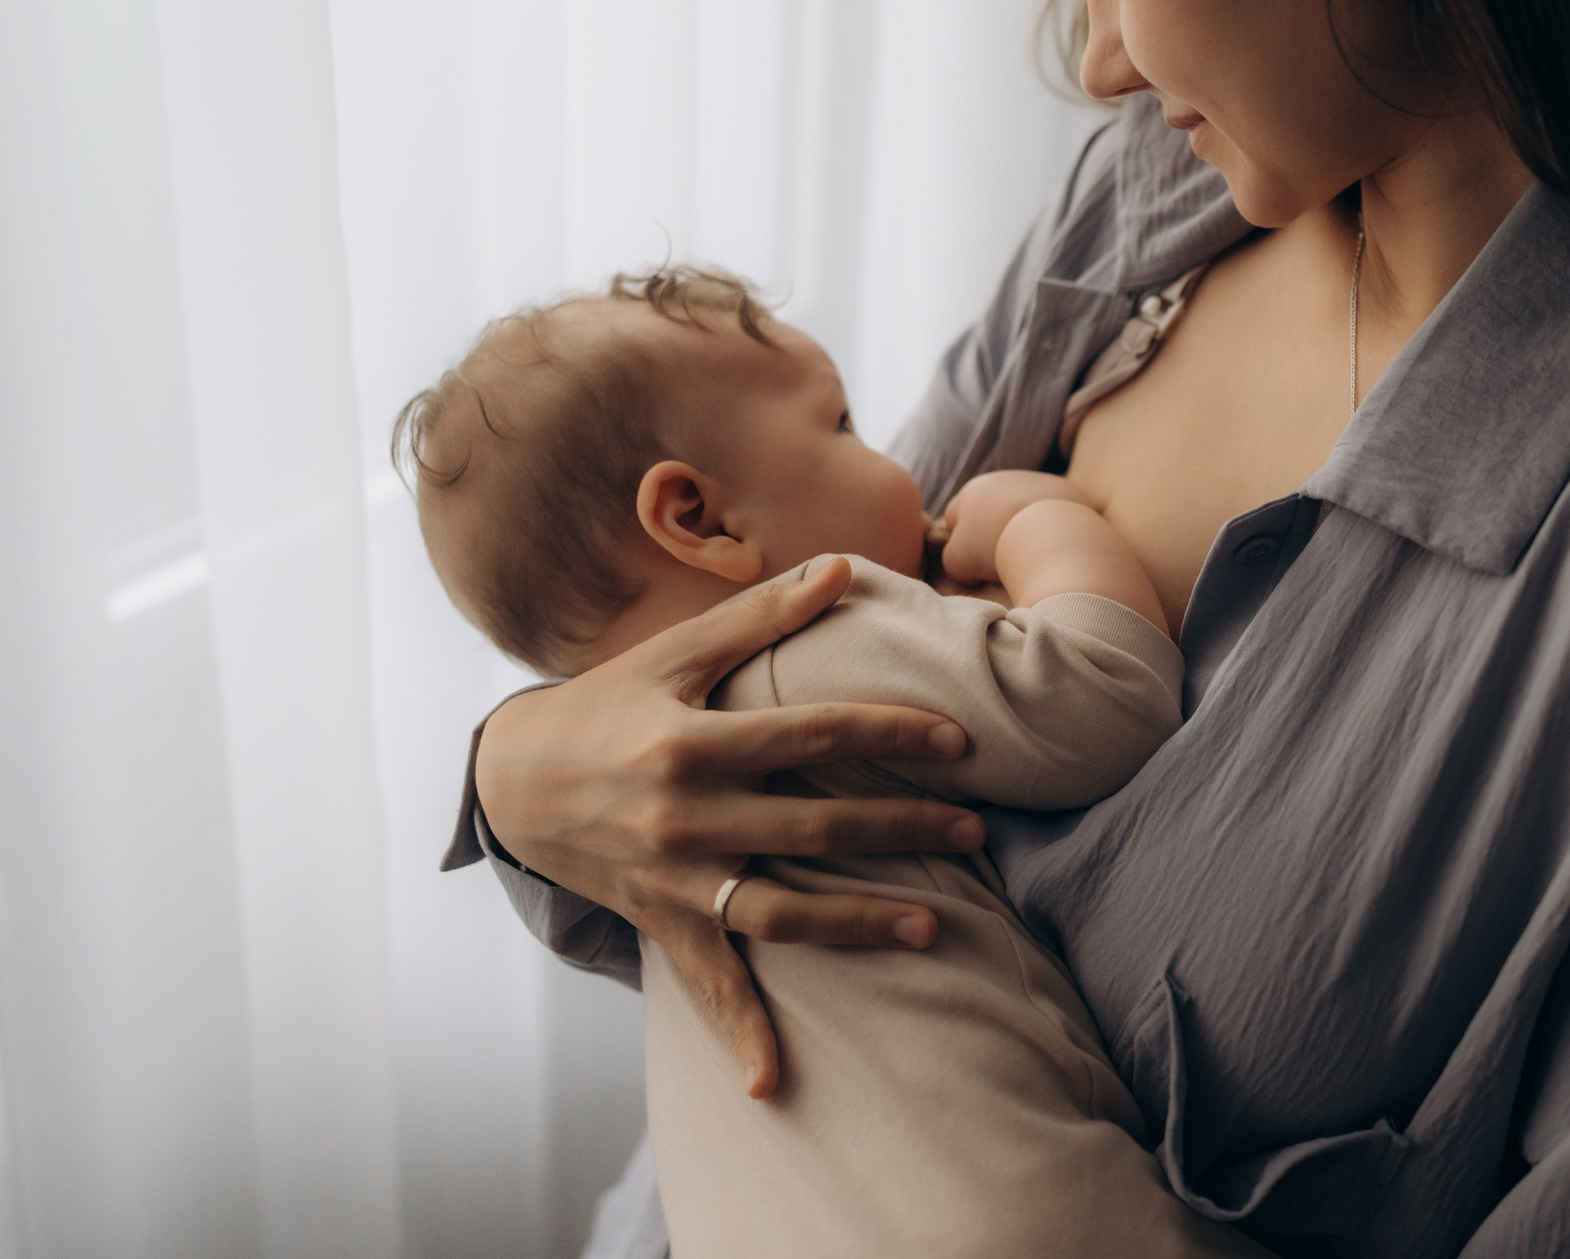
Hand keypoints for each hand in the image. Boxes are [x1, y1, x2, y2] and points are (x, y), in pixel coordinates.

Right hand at [474, 556, 986, 1098]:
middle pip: (814, 828)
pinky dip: (740, 1035)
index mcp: (693, 743)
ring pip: (780, 911)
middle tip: (977, 827)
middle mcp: (685, 817)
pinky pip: (707, 986)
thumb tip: (840, 566)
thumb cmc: (607, 702)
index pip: (815, 735)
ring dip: (857, 924)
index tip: (958, 742)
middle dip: (901, 829)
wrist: (511, 779)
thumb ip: (759, 615)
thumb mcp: (674, 652)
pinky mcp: (660, 922)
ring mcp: (674, 880)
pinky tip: (777, 1084)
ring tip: (931, 926)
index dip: (890, 735)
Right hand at [936, 470, 1089, 585]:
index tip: (973, 563)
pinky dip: (1051, 526)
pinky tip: (1054, 544)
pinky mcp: (1068, 492)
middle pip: (990, 510)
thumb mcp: (957, 560)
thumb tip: (965, 558)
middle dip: (992, 532)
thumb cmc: (995, 549)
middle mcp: (1005, 479)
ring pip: (1022, 508)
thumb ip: (951, 556)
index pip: (954, 517)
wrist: (1051, 539)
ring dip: (1022, 526)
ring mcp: (1038, 482)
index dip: (959, 542)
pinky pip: (1053, 512)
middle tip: (1001, 559)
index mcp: (973, 490)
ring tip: (1030, 553)